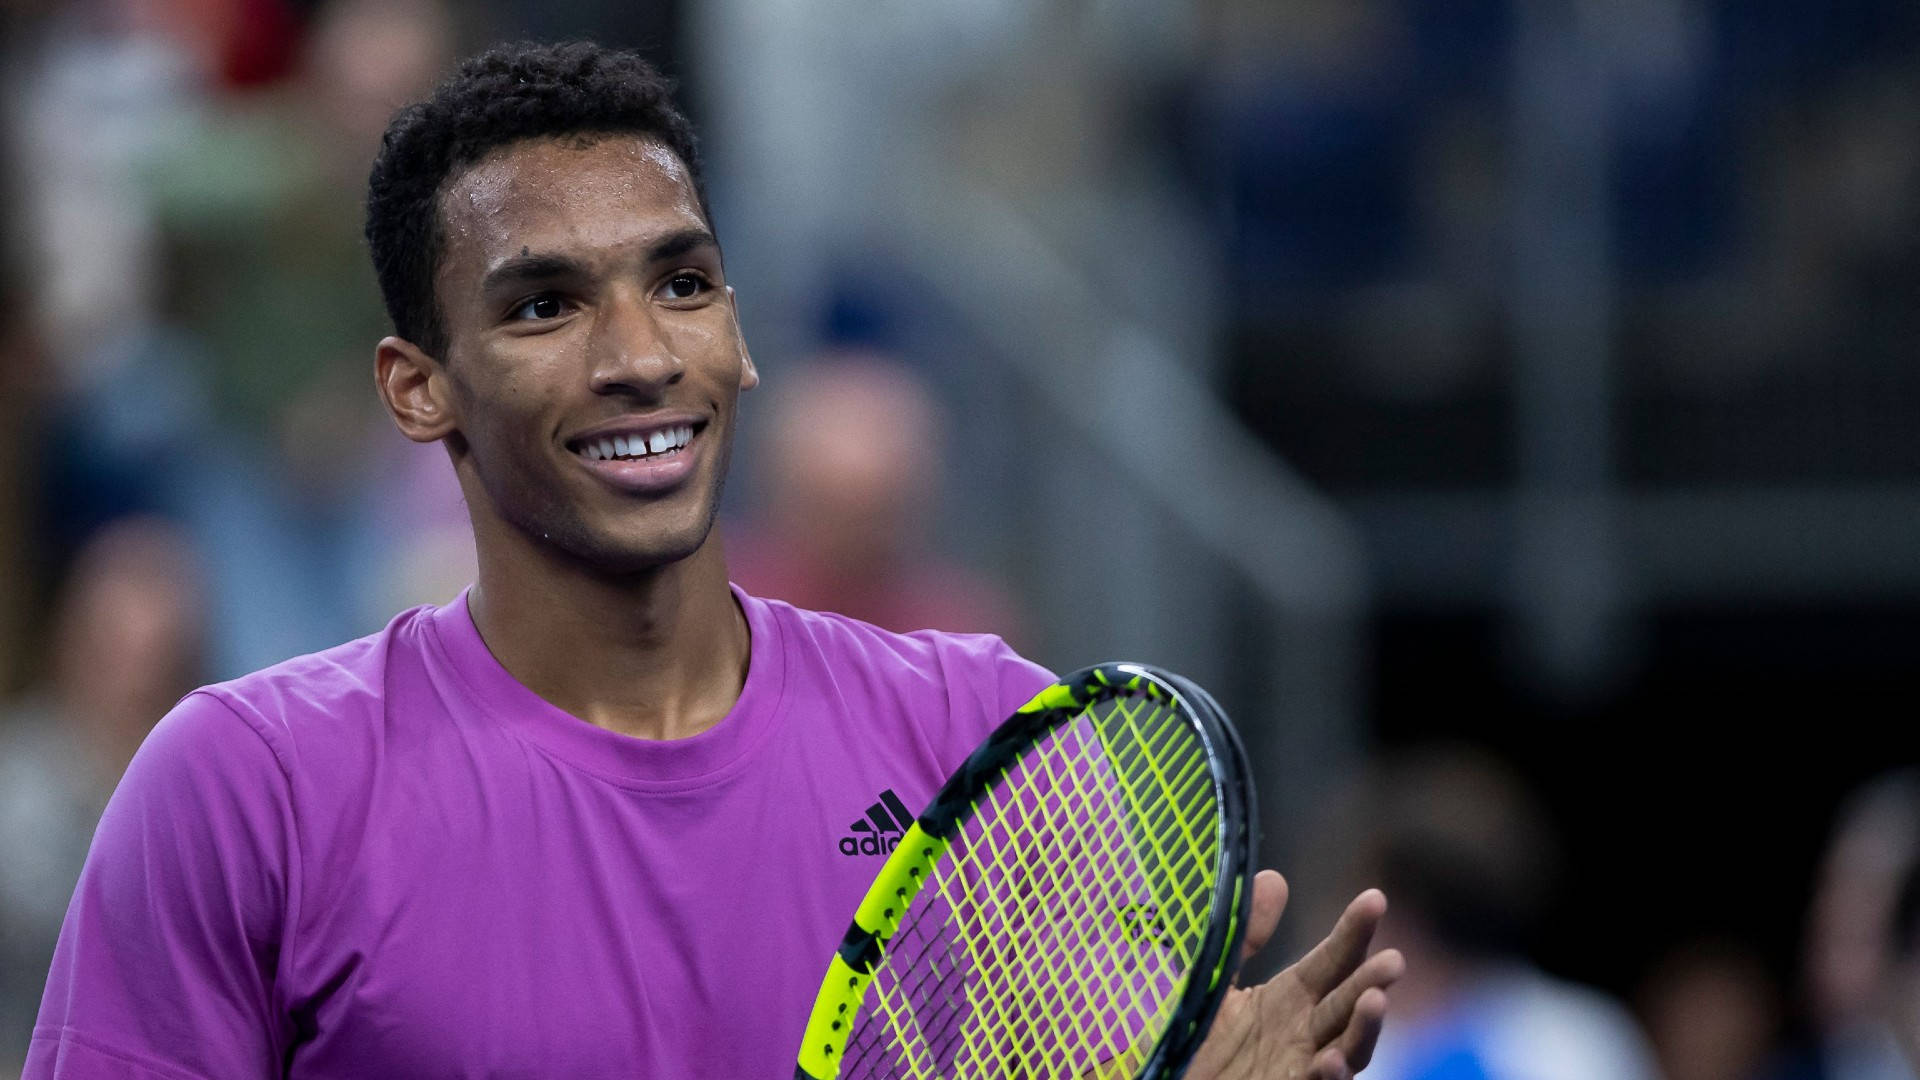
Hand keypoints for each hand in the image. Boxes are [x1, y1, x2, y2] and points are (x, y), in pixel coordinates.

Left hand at [1182, 873, 1403, 1079]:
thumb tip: (1275, 877)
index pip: (1333, 958)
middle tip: (1394, 959)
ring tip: (1376, 1001)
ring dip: (1364, 1028)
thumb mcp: (1218, 977)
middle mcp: (1305, 1030)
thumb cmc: (1198, 1034)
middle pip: (1347, 1002)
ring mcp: (1300, 1065)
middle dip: (1372, 981)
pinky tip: (1331, 1060)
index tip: (1375, 898)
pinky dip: (1329, 1075)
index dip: (1354, 931)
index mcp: (1292, 996)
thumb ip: (1246, 935)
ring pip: (1346, 1047)